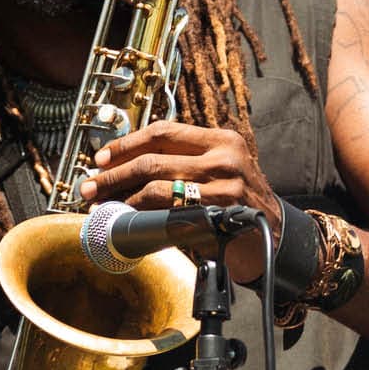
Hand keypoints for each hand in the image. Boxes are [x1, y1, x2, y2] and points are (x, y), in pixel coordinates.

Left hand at [79, 120, 281, 283]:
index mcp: (222, 140)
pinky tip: (125, 220)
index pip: (164, 131)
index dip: (127, 143)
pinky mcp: (219, 212)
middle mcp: (225, 157)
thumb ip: (185, 164)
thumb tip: (129, 170)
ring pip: (157, 184)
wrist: (278, 239)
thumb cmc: (242, 207)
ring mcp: (224, 184)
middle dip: (114, 173)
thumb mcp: (221, 173)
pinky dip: (141, 215)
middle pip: (153, 158)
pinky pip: (168, 210)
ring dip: (121, 196)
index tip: (102, 157)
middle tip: (90, 185)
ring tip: (100, 205)